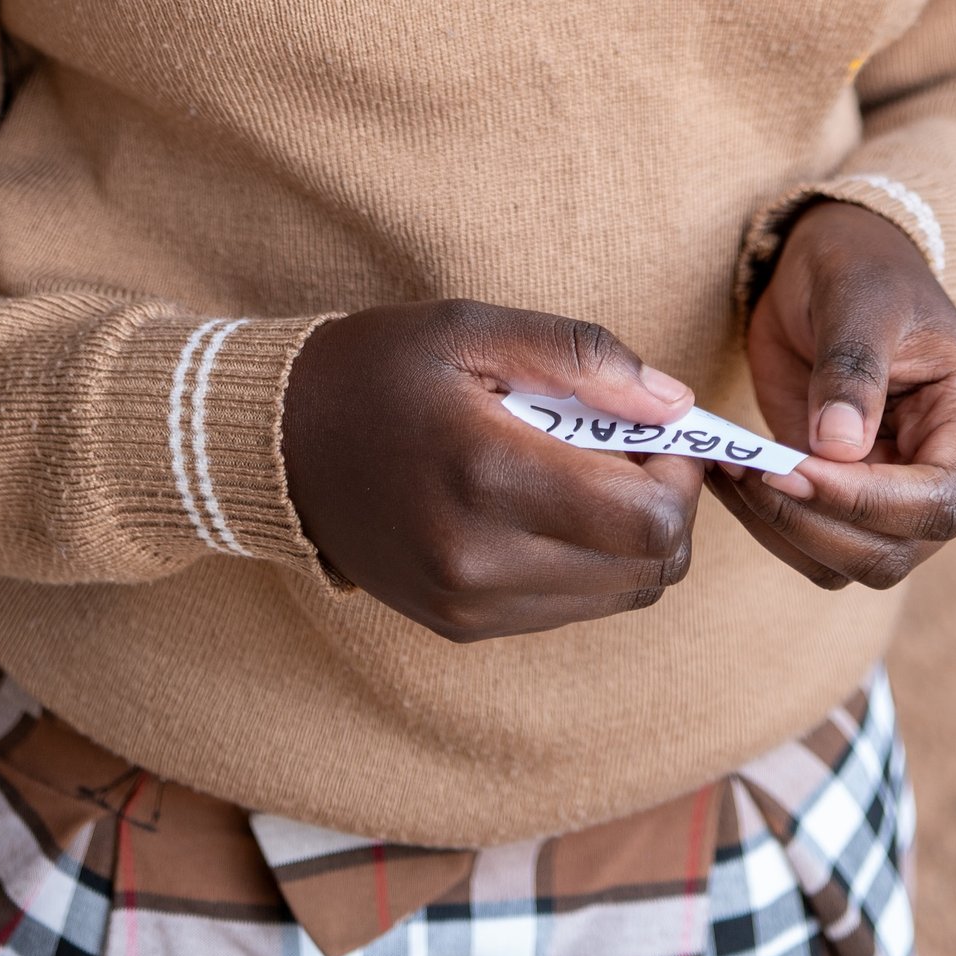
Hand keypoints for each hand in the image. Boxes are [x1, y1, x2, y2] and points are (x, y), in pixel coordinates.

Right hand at [281, 303, 707, 641]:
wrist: (275, 445)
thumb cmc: (380, 370)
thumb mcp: (475, 329)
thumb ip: (583, 356)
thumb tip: (675, 404)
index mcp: (487, 473)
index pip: (649, 520)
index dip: (680, 475)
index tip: (655, 431)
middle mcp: (479, 558)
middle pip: (648, 569)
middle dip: (664, 507)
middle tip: (626, 449)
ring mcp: (468, 604)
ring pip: (618, 597)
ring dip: (628, 540)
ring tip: (579, 475)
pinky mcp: (461, 626)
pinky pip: (569, 609)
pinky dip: (585, 563)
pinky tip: (544, 508)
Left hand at [711, 200, 955, 591]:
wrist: (832, 264)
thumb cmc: (861, 268)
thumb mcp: (858, 298)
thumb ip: (852, 367)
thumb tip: (839, 448)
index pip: (940, 501)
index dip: (869, 501)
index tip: (799, 466)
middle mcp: (943, 471)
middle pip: (895, 550)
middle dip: (817, 522)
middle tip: (753, 473)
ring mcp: (893, 492)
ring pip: (849, 563)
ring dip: (784, 531)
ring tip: (732, 471)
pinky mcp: (843, 496)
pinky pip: (811, 543)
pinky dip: (768, 527)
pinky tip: (729, 478)